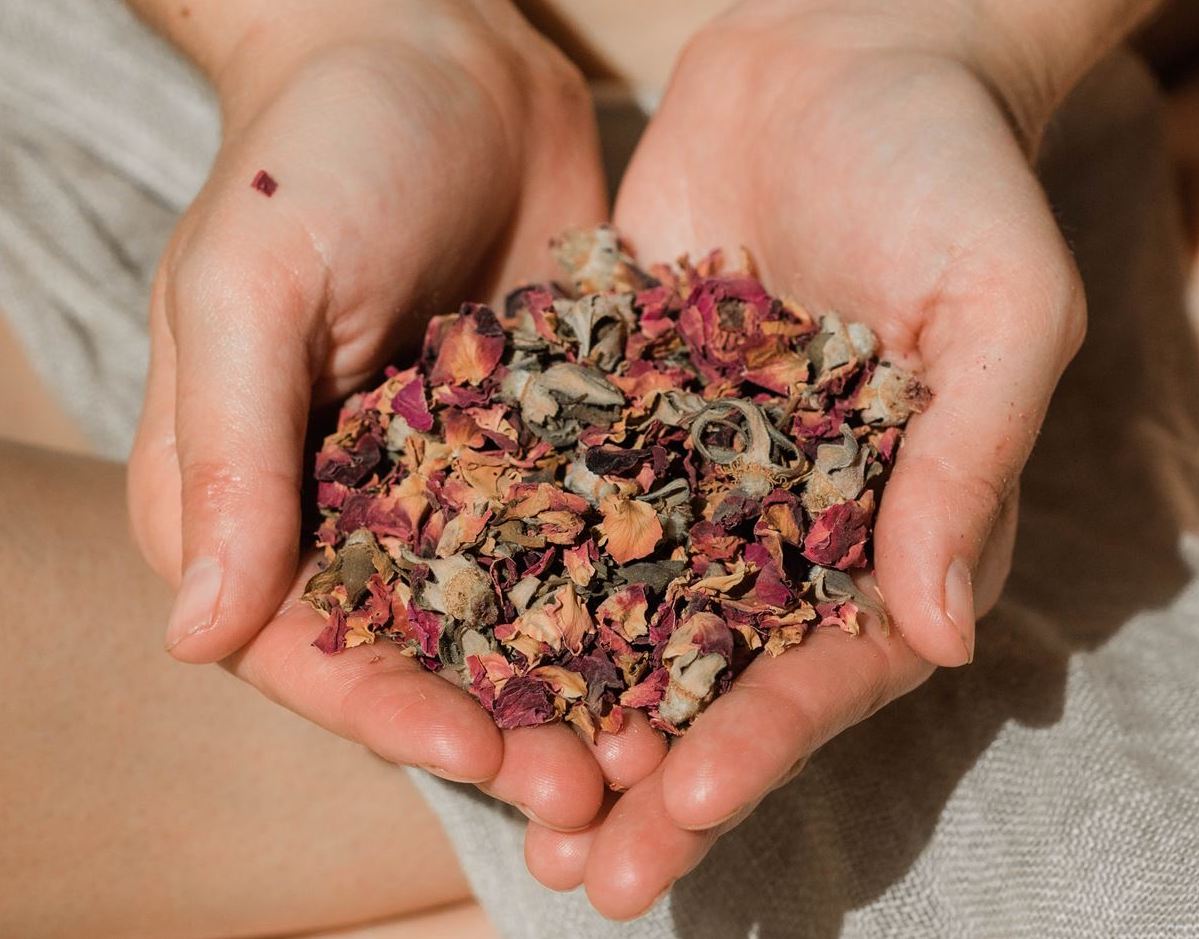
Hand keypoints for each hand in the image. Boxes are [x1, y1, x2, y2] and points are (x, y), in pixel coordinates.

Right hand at [126, 0, 645, 828]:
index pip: (308, 643)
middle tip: (596, 792)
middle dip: (505, 726)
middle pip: (423, 653)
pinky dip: (637, 589)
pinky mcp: (550, 437)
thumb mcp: (252, 287)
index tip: (478, 757)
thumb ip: (224, 452)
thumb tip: (194, 631)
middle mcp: (352, 509)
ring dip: (585, 684)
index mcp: (250, 495)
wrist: (436, 53)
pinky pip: (590, 532)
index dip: (387, 713)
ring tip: (664, 746)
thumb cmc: (315, 153)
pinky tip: (706, 635)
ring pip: (520, 613)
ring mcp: (459, 480)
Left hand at [526, 1, 1085, 915]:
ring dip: (568, 703)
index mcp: (889, 520)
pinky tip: (445, 631)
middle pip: (715, 668)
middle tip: (580, 875)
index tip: (686, 804)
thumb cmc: (957, 174)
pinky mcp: (616, 398)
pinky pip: (560, 491)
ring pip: (624, 604)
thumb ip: (966, 463)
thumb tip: (943, 635)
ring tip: (498, 793)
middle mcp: (785, 512)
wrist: (851, 47)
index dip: (762, 740)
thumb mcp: (1000, 308)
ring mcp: (693, 461)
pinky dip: (511, 561)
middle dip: (652, 772)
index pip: (828, 661)